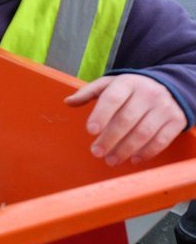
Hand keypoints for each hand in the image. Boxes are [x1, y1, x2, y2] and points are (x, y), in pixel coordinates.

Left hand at [64, 74, 187, 165]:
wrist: (169, 87)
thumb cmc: (131, 89)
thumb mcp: (110, 84)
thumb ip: (89, 93)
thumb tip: (68, 102)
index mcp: (127, 83)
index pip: (112, 98)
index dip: (101, 115)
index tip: (90, 131)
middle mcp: (148, 94)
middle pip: (126, 119)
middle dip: (110, 139)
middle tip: (96, 152)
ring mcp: (164, 107)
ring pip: (143, 132)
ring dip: (125, 149)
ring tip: (111, 160)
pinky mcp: (176, 121)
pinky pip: (162, 140)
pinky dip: (147, 152)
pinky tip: (133, 159)